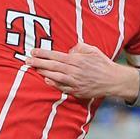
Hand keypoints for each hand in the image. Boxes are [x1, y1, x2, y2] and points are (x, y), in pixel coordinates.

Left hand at [25, 42, 139, 101]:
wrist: (113, 80)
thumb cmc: (102, 63)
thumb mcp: (93, 50)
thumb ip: (79, 47)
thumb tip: (69, 50)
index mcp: (77, 60)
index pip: (56, 55)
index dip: (43, 53)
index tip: (33, 51)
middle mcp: (74, 71)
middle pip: (52, 66)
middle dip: (38, 63)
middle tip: (26, 60)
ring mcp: (75, 82)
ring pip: (55, 77)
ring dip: (43, 73)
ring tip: (34, 69)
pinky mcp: (77, 91)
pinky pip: (62, 88)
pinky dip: (53, 84)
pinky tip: (46, 80)